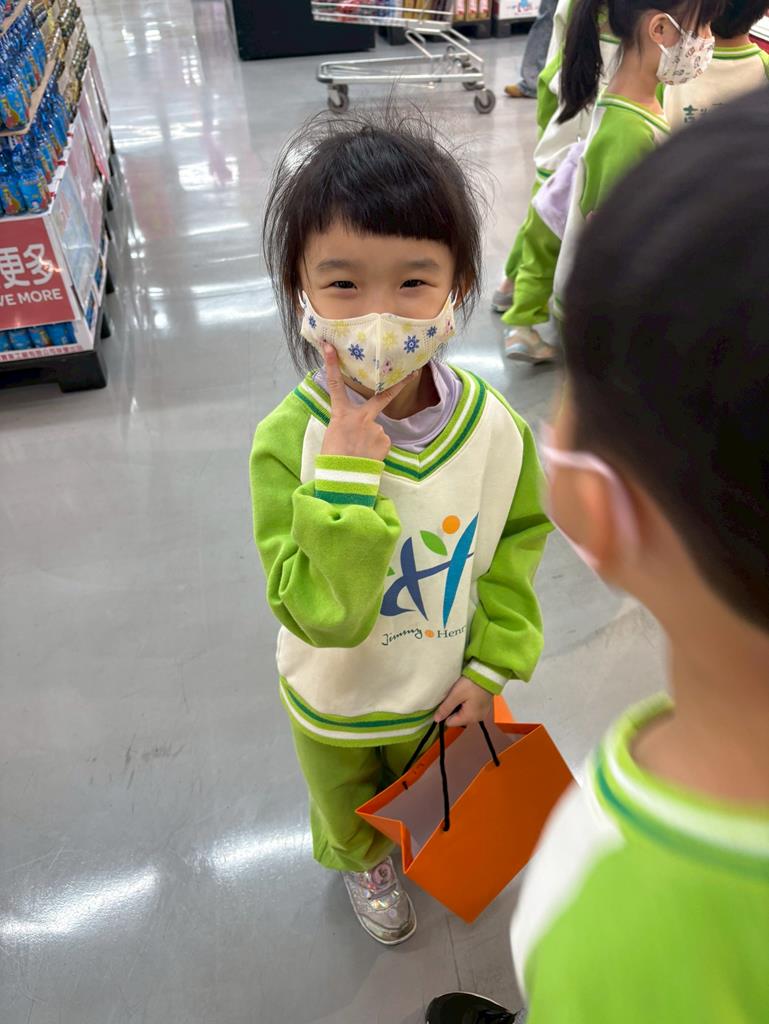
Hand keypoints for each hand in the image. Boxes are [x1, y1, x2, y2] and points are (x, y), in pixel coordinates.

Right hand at [320, 344, 414, 460]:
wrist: (343, 479)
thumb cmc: (333, 459)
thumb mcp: (333, 436)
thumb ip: (347, 425)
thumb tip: (361, 428)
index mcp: (341, 415)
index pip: (335, 385)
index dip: (330, 365)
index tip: (329, 347)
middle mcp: (361, 417)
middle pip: (382, 397)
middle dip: (398, 385)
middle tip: (413, 374)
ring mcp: (376, 428)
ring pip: (377, 430)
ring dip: (371, 440)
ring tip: (360, 454)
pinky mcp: (385, 441)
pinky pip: (382, 443)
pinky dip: (376, 450)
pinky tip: (368, 458)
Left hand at [434, 676, 493, 726]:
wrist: (489, 674)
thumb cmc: (471, 684)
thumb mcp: (455, 695)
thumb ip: (445, 708)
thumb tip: (436, 720)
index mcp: (469, 718)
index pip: (450, 722)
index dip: (446, 713)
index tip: (448, 701)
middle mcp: (477, 719)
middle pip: (458, 719)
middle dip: (454, 709)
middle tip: (456, 696)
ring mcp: (482, 714)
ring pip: (464, 714)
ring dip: (461, 706)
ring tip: (463, 694)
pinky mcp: (485, 708)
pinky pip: (471, 710)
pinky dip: (468, 704)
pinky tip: (469, 695)